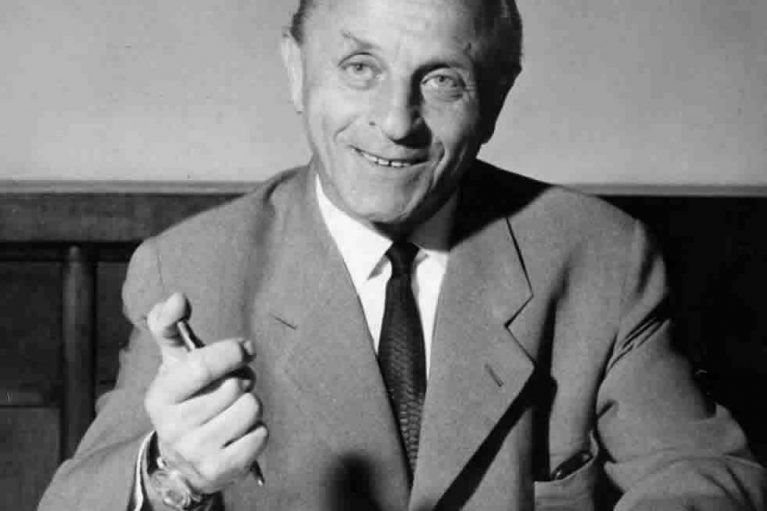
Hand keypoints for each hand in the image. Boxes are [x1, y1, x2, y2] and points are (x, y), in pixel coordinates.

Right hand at [143, 292, 267, 493]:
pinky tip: (240, 432)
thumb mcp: (174, 363)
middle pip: (234, 386)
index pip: (201, 366)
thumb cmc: (187, 397)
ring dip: (252, 403)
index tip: (245, 348)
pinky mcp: (220, 470)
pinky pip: (260, 435)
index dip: (231, 352)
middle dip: (245, 378)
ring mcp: (195, 451)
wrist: (183, 459)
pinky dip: (258, 430)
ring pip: (251, 409)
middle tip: (237, 383)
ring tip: (236, 408)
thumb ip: (170, 326)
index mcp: (160, 396)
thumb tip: (177, 297)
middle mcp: (172, 426)